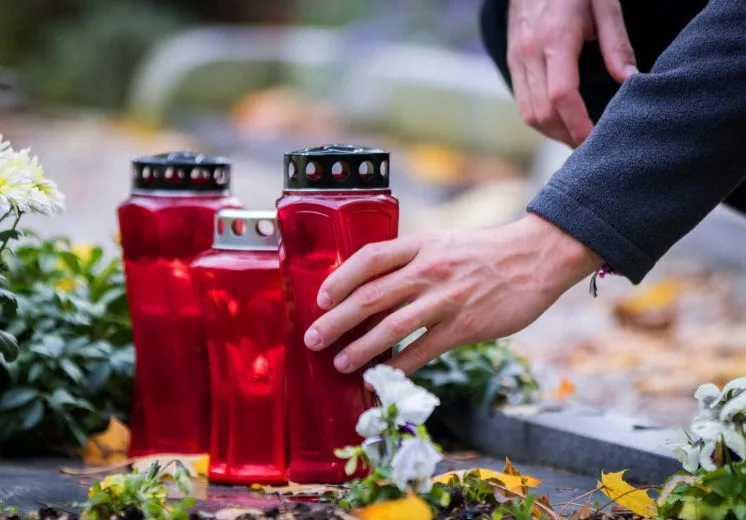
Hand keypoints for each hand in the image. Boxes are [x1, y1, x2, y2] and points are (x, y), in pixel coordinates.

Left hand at [304, 214, 601, 374]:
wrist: (534, 258)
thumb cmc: (484, 251)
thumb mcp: (443, 242)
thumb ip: (411, 259)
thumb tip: (374, 282)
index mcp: (420, 245)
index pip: (369, 259)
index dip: (339, 279)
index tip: (321, 298)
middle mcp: (428, 270)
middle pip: (371, 297)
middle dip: (336, 321)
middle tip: (313, 340)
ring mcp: (445, 299)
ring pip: (392, 328)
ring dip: (361, 349)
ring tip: (340, 364)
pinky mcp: (464, 326)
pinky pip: (423, 350)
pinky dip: (399, 365)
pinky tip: (383, 376)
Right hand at [507, 0, 636, 146]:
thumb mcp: (605, 4)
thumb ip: (617, 44)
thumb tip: (630, 81)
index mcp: (555, 38)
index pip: (560, 95)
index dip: (578, 124)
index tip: (595, 140)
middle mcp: (529, 52)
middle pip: (541, 113)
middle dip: (566, 136)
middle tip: (592, 147)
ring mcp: (516, 59)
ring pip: (528, 114)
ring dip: (553, 132)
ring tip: (578, 137)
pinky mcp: (512, 62)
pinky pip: (523, 103)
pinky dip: (542, 119)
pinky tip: (562, 120)